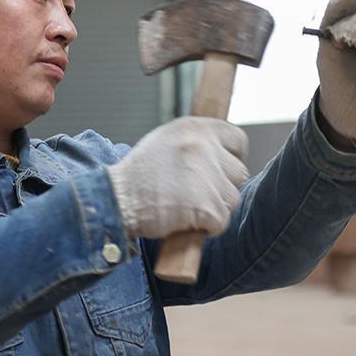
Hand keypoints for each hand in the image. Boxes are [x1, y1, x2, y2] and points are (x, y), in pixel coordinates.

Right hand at [107, 117, 248, 239]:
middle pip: (239, 172)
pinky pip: (222, 221)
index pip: (237, 139)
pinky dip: (208, 227)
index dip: (231, 157)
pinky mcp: (207, 205)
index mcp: (195, 128)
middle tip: (200, 195)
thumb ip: (194, 143)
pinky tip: (186, 222)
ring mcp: (208, 176)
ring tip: (187, 208)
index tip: (223, 170)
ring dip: (215, 208)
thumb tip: (219, 153)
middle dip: (223, 187)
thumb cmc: (137, 176)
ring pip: (232, 199)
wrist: (116, 200)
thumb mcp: (165, 142)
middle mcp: (204, 147)